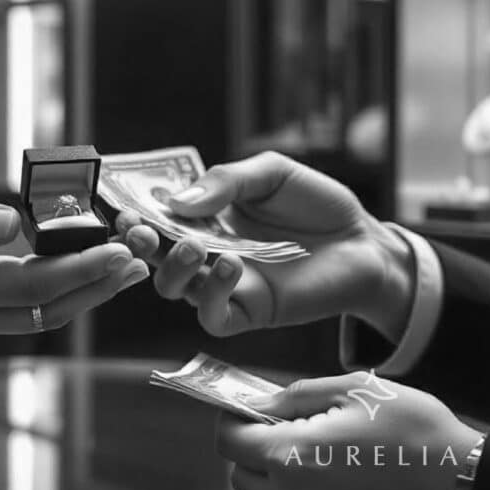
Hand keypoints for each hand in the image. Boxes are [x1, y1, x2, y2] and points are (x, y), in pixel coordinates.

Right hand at [0, 185, 147, 342]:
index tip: (119, 248)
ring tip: (129, 261)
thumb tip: (9, 222)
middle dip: (98, 283)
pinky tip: (87, 266)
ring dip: (87, 289)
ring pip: (43, 312)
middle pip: (48, 307)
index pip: (30, 285)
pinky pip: (28, 307)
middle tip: (142, 254)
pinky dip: (63, 288)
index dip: (79, 269)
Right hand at [116, 152, 413, 341]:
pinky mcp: (249, 311)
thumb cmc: (316, 204)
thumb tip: (177, 201)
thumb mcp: (271, 173)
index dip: (135, 215)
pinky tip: (232, 266)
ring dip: (175, 268)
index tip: (125, 207)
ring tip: (196, 246)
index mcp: (204, 217)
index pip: (156, 219)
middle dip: (139, 245)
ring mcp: (225, 284)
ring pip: (174, 289)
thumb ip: (227, 181)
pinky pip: (213, 316)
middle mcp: (205, 252)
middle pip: (154, 257)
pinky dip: (212, 295)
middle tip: (139, 232)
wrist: (364, 242)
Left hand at [216, 372, 482, 489]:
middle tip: (278, 424)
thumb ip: (293, 396)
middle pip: (240, 473)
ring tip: (308, 446)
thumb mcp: (350, 390)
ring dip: (271, 470)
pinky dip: (294, 489)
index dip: (231, 419)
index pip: (228, 441)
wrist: (457, 477)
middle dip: (249, 446)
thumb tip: (256, 402)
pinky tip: (324, 468)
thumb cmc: (410, 428)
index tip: (244, 408)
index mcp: (292, 457)